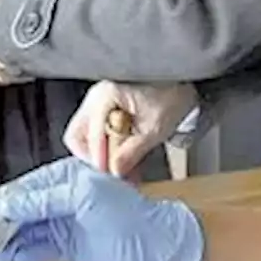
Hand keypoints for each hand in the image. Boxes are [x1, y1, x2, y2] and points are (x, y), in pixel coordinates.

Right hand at [0, 156, 203, 260]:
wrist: (155, 243)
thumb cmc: (130, 213)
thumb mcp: (84, 198)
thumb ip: (45, 200)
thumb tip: (11, 204)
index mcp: (67, 177)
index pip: (25, 188)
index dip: (0, 201)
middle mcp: (62, 198)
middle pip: (21, 209)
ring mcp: (64, 221)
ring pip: (26, 230)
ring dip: (6, 240)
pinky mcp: (67, 244)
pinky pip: (36, 247)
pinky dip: (20, 252)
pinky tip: (5, 257)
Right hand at [64, 81, 196, 177]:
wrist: (182, 87)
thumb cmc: (170, 98)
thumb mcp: (154, 129)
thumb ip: (132, 152)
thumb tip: (115, 171)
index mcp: (106, 94)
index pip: (91, 133)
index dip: (100, 158)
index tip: (109, 174)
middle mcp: (96, 97)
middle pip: (78, 135)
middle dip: (94, 158)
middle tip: (112, 173)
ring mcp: (97, 104)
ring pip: (85, 137)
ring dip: (102, 156)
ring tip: (124, 170)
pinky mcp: (104, 112)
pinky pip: (96, 135)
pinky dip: (108, 150)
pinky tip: (125, 160)